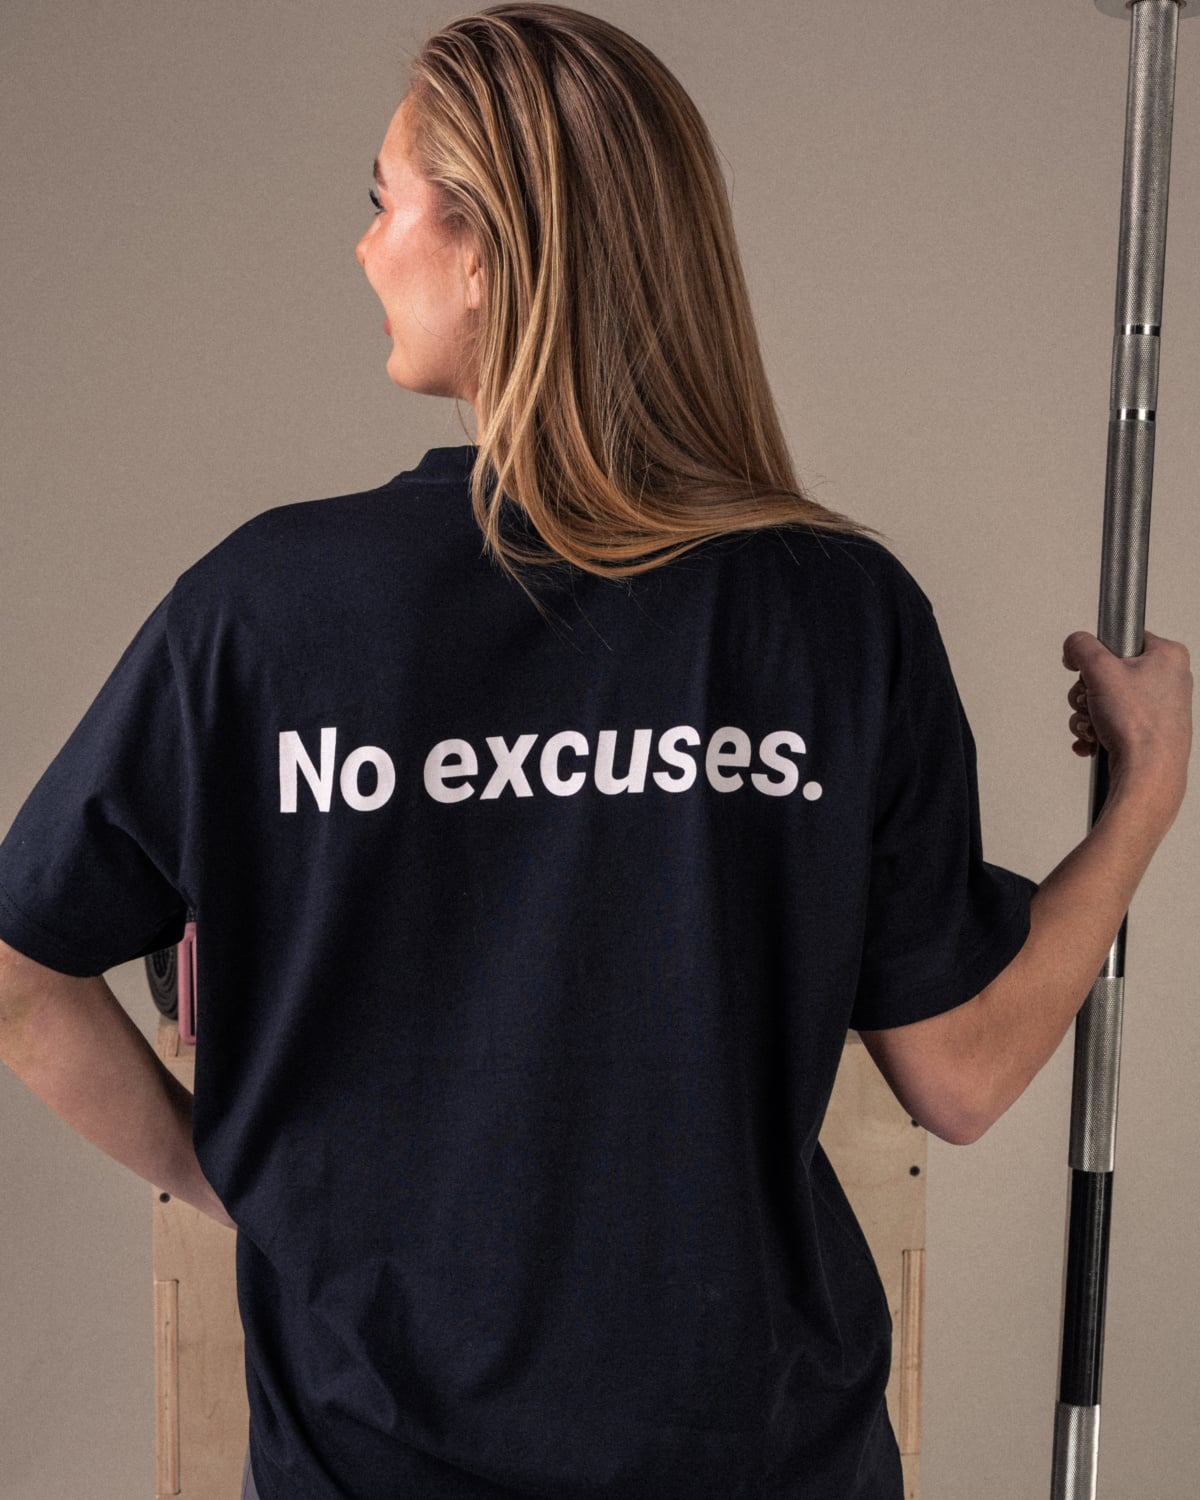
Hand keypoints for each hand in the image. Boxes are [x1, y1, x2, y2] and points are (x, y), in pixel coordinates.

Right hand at [1063, 627, 1191, 815]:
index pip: (1121, 639)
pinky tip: (1096, 739)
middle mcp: (1168, 679)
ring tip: (1095, 725)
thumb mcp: (1101, 670)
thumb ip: (1082, 647)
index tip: (1088, 669)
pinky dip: (1096, 730)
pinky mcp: (1148, 729)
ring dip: (1088, 714)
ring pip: (1105, 699)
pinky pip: (1111, 721)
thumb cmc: (1140, 727)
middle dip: (1088, 692)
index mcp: (1168, 656)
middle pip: (1108, 672)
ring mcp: (1158, 707)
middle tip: (1092, 701)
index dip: (1097, 654)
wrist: (1147, 772)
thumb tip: (1074, 645)